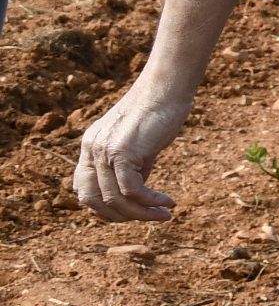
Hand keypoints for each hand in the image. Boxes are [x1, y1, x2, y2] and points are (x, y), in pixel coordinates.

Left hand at [73, 75, 197, 221]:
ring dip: (140, 214)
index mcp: (91, 146)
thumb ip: (132, 165)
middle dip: (120, 216)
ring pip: (114, 199)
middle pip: (92, 200)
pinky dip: (150, 202)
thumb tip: (137, 193)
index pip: (82, 188)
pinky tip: (168, 202)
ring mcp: (104, 151)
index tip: (131, 211)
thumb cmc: (159, 112)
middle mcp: (91, 150)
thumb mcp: (139, 143)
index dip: (103, 207)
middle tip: (148, 217)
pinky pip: (132, 190)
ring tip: (164, 215)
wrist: (166, 89)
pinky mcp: (122, 152)